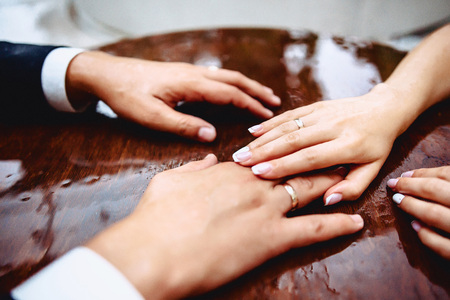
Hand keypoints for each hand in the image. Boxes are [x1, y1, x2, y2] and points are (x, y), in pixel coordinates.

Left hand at [67, 51, 279, 141]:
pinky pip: (214, 77)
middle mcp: (193, 73)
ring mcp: (188, 71)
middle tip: (274, 102)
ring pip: (225, 76)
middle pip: (233, 79)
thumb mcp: (152, 116)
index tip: (267, 115)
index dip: (250, 104)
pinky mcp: (181, 74)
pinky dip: (231, 84)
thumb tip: (212, 135)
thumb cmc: (126, 95)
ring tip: (261, 95)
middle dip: (255, 90)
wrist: (106, 73)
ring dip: (245, 85)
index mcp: (190, 83)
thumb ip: (182, 126)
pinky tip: (231, 91)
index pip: (229, 93)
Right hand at [86, 155, 363, 298]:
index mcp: (229, 171)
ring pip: (309, 190)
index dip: (283, 154)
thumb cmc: (156, 218)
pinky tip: (355, 222)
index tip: (296, 151)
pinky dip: (337, 224)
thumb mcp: (170, 182)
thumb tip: (208, 159)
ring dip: (331, 182)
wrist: (155, 251)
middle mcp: (254, 183)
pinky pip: (315, 229)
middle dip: (315, 160)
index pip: (265, 157)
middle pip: (293, 167)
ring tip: (349, 176)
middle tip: (334, 156)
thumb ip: (193, 168)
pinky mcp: (274, 238)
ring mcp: (266, 208)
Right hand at [233, 83, 417, 203]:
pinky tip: (253, 131)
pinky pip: (291, 114)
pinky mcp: (316, 105)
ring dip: (263, 139)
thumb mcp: (373, 169)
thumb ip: (352, 187)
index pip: (311, 157)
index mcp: (349, 146)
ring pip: (288, 126)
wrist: (384, 109)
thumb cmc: (377, 145)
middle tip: (241, 163)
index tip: (260, 172)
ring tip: (242, 152)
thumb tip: (328, 200)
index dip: (284, 165)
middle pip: (294, 140)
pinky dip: (271, 123)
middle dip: (265, 152)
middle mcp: (334, 127)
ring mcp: (324, 113)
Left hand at [387, 166, 449, 258]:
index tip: (404, 174)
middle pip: (436, 190)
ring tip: (399, 201)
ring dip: (413, 206)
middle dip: (410, 186)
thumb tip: (427, 178)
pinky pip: (443, 246)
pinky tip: (415, 227)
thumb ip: (447, 184)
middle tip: (394, 184)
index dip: (422, 173)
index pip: (446, 175)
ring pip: (435, 215)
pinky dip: (427, 235)